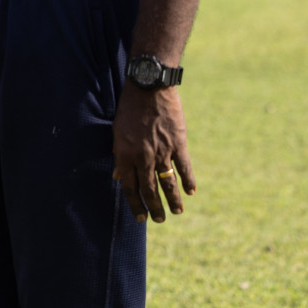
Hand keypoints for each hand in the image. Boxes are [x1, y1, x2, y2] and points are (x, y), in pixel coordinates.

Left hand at [112, 85, 194, 222]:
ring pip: (168, 183)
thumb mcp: (117, 131)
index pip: (130, 187)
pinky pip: (184, 168)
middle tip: (158, 219)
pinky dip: (188, 181)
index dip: (135, 205)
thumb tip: (119, 176)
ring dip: (172, 200)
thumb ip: (119, 155)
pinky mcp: (178, 144)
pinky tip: (190, 191)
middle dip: (154, 208)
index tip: (139, 217)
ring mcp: (162, 151)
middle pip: (149, 190)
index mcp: (125, 154)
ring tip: (176, 212)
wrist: (149, 88)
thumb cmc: (129, 108)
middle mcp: (143, 157)